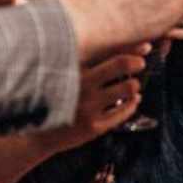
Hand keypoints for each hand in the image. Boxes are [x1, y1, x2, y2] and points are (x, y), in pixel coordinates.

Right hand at [28, 51, 145, 154]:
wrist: (35, 135)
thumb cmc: (52, 100)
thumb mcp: (62, 76)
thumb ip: (84, 62)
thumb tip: (114, 50)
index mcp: (74, 69)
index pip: (108, 51)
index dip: (132, 48)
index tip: (146, 47)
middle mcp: (82, 85)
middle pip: (121, 64)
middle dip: (137, 62)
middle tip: (141, 64)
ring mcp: (89, 107)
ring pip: (128, 89)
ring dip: (134, 85)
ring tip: (132, 86)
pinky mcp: (94, 127)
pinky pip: (124, 112)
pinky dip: (132, 104)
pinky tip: (132, 101)